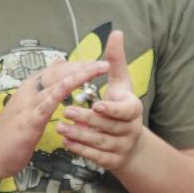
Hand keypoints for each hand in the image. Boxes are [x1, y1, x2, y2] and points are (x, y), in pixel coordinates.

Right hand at [0, 58, 107, 180]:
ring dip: (79, 75)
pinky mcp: (29, 119)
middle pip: (60, 71)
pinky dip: (62, 93)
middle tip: (103, 63)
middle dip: (83, 66)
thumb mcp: (30, 105)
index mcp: (31, 87)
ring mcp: (29, 104)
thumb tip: (59, 63)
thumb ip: (44, 86)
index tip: (96, 62)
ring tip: (97, 70)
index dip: (78, 64)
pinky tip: (75, 87)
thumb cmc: (12, 131)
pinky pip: (48, 102)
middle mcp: (30, 90)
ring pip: (57, 82)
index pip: (58, 69)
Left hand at [57, 30, 145, 172]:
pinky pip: (95, 156)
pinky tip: (66, 142)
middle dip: (86, 120)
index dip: (111, 109)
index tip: (97, 105)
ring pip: (99, 142)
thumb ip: (116, 59)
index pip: (125, 111)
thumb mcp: (121, 82)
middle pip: (107, 126)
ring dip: (78, 135)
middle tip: (66, 112)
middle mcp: (131, 129)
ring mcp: (122, 146)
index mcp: (133, 109)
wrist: (130, 142)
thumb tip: (116, 32)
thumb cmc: (122, 104)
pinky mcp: (112, 160)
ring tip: (60, 126)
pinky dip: (80, 149)